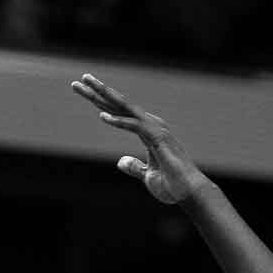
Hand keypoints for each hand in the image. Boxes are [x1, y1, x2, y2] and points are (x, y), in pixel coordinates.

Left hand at [70, 73, 211, 204]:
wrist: (190, 194)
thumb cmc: (171, 185)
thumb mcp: (146, 175)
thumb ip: (134, 166)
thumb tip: (121, 161)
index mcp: (146, 131)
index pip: (119, 112)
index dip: (100, 101)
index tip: (83, 90)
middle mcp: (151, 125)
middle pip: (120, 105)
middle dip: (100, 91)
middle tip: (82, 78)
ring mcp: (156, 130)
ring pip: (126, 108)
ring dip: (106, 96)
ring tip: (89, 84)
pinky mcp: (159, 139)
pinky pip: (135, 126)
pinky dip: (119, 121)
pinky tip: (102, 116)